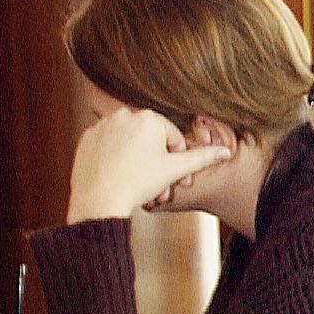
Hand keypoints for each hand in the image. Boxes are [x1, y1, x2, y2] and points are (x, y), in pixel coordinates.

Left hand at [66, 107, 232, 224]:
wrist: (99, 199)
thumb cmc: (137, 183)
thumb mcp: (175, 170)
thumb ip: (202, 158)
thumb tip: (225, 151)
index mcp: (150, 118)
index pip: (173, 138)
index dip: (178, 162)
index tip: (177, 181)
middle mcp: (126, 114)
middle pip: (151, 140)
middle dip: (158, 164)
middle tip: (159, 186)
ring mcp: (104, 124)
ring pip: (130, 142)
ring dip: (139, 161)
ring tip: (139, 183)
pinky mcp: (88, 136)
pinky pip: (109, 145)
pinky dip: (116, 159)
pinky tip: (119, 176)